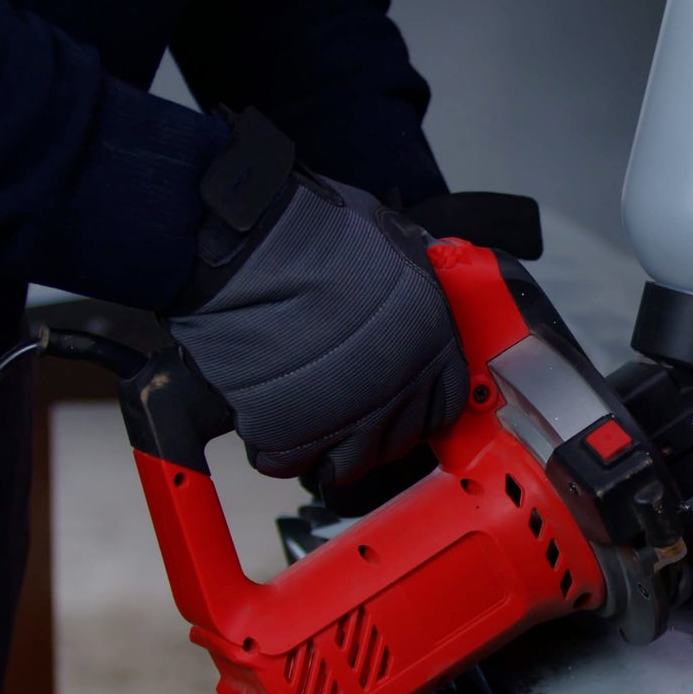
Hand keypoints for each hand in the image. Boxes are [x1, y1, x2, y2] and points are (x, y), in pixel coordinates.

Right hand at [164, 110, 466, 484]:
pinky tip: (261, 412)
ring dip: (322, 446)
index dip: (415, 404)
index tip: (393, 400)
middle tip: (336, 404)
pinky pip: (284, 462)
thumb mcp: (390, 243)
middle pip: (394, 441)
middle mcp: (399, 388)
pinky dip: (271, 446)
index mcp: (431, 342)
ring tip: (298, 413)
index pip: (444, 405)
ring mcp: (348, 418)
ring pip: (344, 464)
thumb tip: (405, 285)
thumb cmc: (313, 229)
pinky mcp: (292, 434)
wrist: (248, 244)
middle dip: (368, 428)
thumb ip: (405, 283)